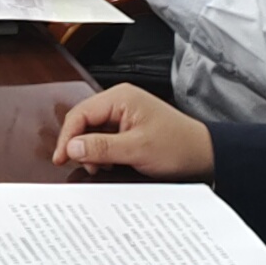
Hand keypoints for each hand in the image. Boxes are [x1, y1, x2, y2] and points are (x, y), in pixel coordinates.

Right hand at [52, 85, 214, 180]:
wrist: (204, 155)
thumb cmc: (178, 146)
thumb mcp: (137, 149)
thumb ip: (101, 148)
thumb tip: (71, 148)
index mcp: (120, 98)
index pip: (80, 114)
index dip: (67, 137)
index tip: (61, 158)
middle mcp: (120, 101)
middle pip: (84, 121)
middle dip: (79, 145)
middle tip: (79, 165)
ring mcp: (124, 113)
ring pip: (93, 130)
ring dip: (92, 150)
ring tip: (101, 167)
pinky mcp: (128, 126)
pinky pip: (104, 137)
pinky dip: (103, 152)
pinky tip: (110, 163)